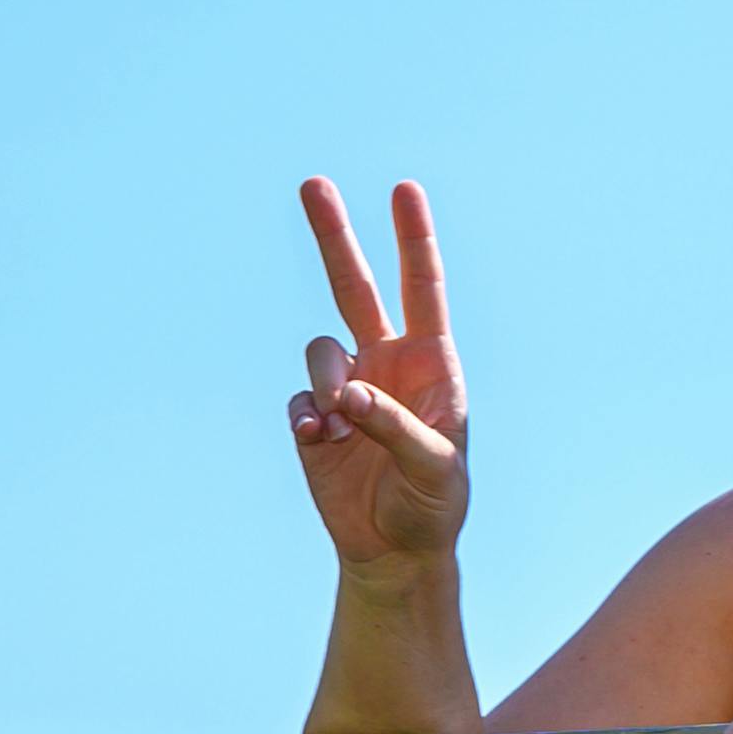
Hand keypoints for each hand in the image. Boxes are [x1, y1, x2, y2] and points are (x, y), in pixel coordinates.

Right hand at [291, 179, 470, 570]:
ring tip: (342, 426)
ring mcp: (346, 386)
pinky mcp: (313, 418)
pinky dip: (307, 420)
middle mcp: (386, 363)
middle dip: (334, 236)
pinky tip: (323, 445)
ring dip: (326, 383)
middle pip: (354, 286)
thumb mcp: (434, 468)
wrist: (394, 550)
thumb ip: (395, 427)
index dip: (414, 240)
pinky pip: (298, 400)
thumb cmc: (432, 505)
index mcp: (431, 364)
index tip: (404, 190)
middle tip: (312, 183)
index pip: (422, 289)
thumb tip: (348, 396)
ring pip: (320, 350)